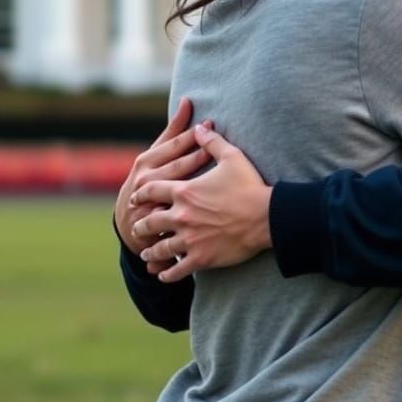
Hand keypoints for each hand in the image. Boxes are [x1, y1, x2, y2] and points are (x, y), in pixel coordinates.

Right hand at [113, 98, 211, 256]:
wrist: (129, 222)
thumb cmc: (148, 179)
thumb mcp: (155, 155)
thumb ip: (172, 132)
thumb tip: (188, 101)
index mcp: (145, 161)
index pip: (173, 145)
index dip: (193, 134)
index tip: (212, 122)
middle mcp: (144, 181)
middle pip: (178, 167)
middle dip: (200, 155)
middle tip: (223, 147)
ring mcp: (147, 203)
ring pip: (178, 193)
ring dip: (200, 185)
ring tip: (224, 175)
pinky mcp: (153, 224)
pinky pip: (175, 219)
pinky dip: (192, 214)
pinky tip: (213, 208)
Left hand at [130, 125, 272, 282]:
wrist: (266, 217)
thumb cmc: (250, 186)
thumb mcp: (232, 157)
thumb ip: (211, 142)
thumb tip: (198, 127)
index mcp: (184, 192)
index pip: (151, 191)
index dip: (140, 194)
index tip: (135, 198)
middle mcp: (181, 216)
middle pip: (149, 222)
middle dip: (141, 225)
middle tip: (137, 228)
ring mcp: (190, 239)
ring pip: (160, 248)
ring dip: (150, 251)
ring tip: (146, 253)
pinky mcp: (201, 258)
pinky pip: (177, 269)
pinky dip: (168, 273)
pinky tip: (163, 274)